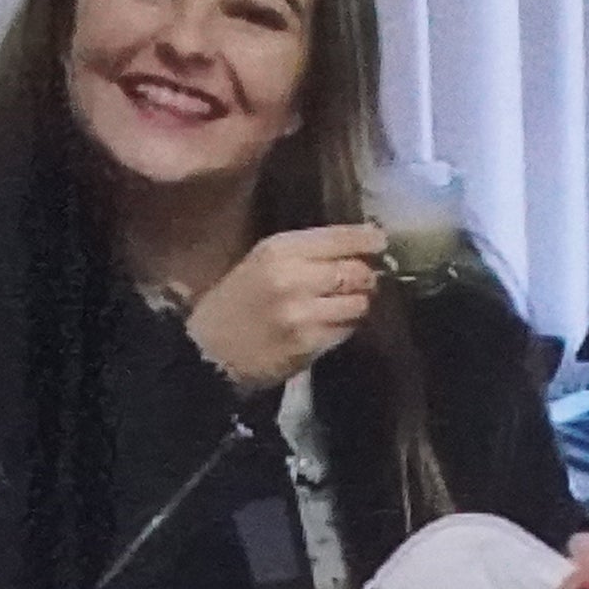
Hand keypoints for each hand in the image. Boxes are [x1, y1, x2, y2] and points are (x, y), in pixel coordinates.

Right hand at [181, 223, 385, 390]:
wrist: (208, 352)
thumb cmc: (235, 301)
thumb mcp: (261, 261)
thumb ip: (306, 252)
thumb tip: (357, 245)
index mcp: (279, 249)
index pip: (340, 237)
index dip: (369, 238)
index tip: (381, 241)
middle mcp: (294, 277)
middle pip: (357, 270)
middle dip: (368, 274)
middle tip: (366, 277)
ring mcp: (303, 313)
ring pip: (359, 302)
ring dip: (360, 302)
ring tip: (348, 302)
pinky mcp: (309, 345)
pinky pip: (348, 330)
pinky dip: (347, 325)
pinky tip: (333, 323)